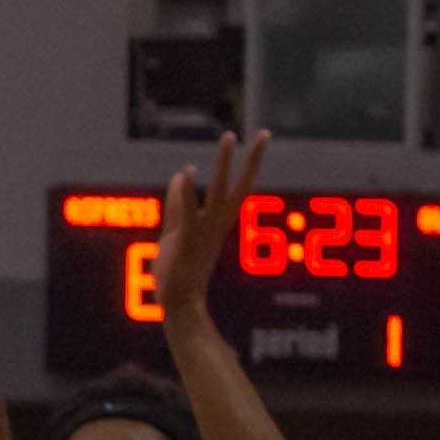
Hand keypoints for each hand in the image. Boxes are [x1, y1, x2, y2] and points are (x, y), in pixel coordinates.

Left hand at [155, 130, 271, 318]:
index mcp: (219, 224)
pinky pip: (187, 212)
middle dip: (252, 160)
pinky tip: (187, 171)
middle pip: (240, 186)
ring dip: (224, 163)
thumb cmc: (179, 272)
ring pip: (218, 191)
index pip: (239, 189)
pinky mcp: (185, 238)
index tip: (260, 139)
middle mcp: (217, 224)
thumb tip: (180, 174)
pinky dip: (186, 193)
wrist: (180, 304)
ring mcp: (203, 230)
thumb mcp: (176, 231)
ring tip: (228, 136)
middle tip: (263, 135)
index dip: (250, 164)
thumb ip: (177, 204)